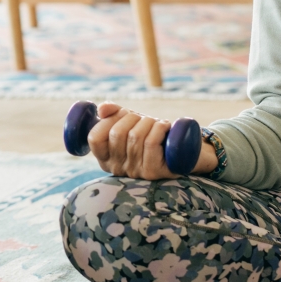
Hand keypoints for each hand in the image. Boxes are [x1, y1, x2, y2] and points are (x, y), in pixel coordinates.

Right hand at [88, 102, 216, 178]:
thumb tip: (101, 109)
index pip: (94, 138)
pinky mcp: (155, 172)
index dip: (106, 121)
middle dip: (131, 117)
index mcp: (106, 158)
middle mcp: (118, 168)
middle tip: (144, 118)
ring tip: (157, 123)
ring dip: (148, 121)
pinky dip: (159, 128)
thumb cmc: (153, 135)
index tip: (121, 115)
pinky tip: (166, 126)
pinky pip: (150, 143)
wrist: (186, 151)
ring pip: (135, 136)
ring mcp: (136, 172)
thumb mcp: (130, 122)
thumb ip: (113, 113)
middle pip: (116, 134)